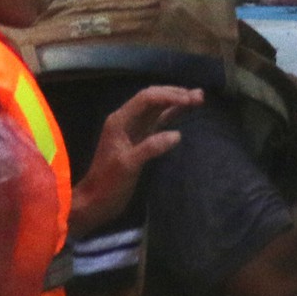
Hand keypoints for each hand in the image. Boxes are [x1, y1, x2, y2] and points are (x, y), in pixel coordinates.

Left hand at [70, 85, 201, 232]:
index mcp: (120, 120)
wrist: (97, 201)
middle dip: (174, 94)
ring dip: (175, 102)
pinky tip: (184, 112)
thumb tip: (177, 134)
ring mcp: (134, 129)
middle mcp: (127, 120)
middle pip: (153, 99)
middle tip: (199, 96)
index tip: (189, 99)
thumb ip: (150, 148)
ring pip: (157, 109)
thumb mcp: (128, 166)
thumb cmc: (109, 183)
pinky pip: (158, 122)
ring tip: (198, 98)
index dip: (168, 95)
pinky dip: (171, 115)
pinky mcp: (140, 139)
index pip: (146, 98)